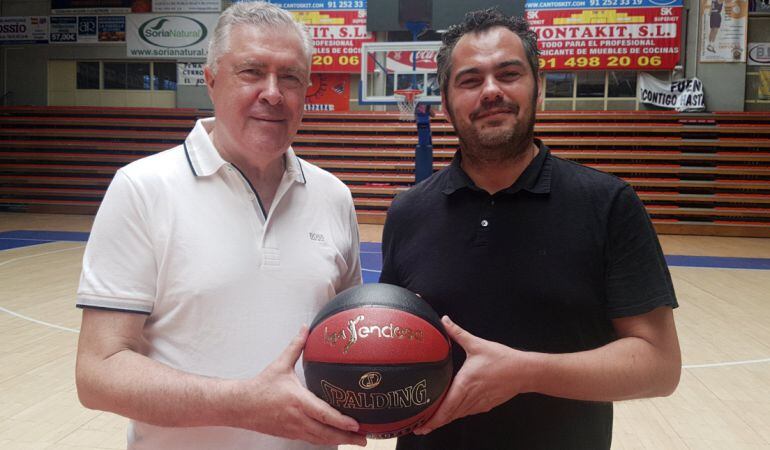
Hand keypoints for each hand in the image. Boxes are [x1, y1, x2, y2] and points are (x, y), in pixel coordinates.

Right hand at [237, 326, 367, 445]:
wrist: (241, 405)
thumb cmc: (261, 386)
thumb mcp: (280, 364)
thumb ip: (296, 346)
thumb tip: (306, 328)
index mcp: (297, 400)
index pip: (323, 413)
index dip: (340, 421)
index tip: (356, 424)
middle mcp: (297, 418)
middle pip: (326, 433)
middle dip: (347, 437)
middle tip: (365, 439)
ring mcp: (294, 429)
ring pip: (320, 439)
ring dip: (339, 441)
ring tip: (357, 441)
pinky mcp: (290, 434)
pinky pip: (312, 439)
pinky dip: (326, 440)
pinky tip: (336, 438)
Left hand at [414, 316, 522, 434]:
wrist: (523, 371)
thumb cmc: (501, 359)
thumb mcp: (477, 344)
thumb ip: (458, 333)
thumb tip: (445, 320)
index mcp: (465, 384)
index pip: (446, 407)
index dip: (432, 419)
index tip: (420, 425)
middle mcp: (471, 397)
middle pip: (449, 416)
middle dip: (433, 423)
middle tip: (418, 428)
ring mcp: (479, 403)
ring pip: (458, 416)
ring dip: (444, 420)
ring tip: (430, 423)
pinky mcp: (486, 405)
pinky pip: (467, 413)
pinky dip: (456, 415)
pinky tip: (451, 413)